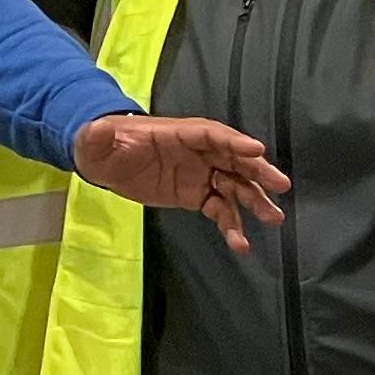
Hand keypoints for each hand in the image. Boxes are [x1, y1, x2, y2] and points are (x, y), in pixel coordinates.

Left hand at [75, 113, 289, 251]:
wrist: (104, 160)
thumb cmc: (104, 143)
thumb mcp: (98, 138)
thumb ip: (99, 135)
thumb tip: (94, 131)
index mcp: (180, 133)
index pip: (212, 134)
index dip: (234, 141)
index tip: (256, 150)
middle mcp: (197, 152)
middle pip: (233, 158)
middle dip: (257, 171)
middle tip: (280, 185)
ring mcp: (200, 174)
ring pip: (233, 186)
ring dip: (254, 202)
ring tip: (273, 219)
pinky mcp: (196, 196)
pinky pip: (219, 210)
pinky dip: (231, 225)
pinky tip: (241, 243)